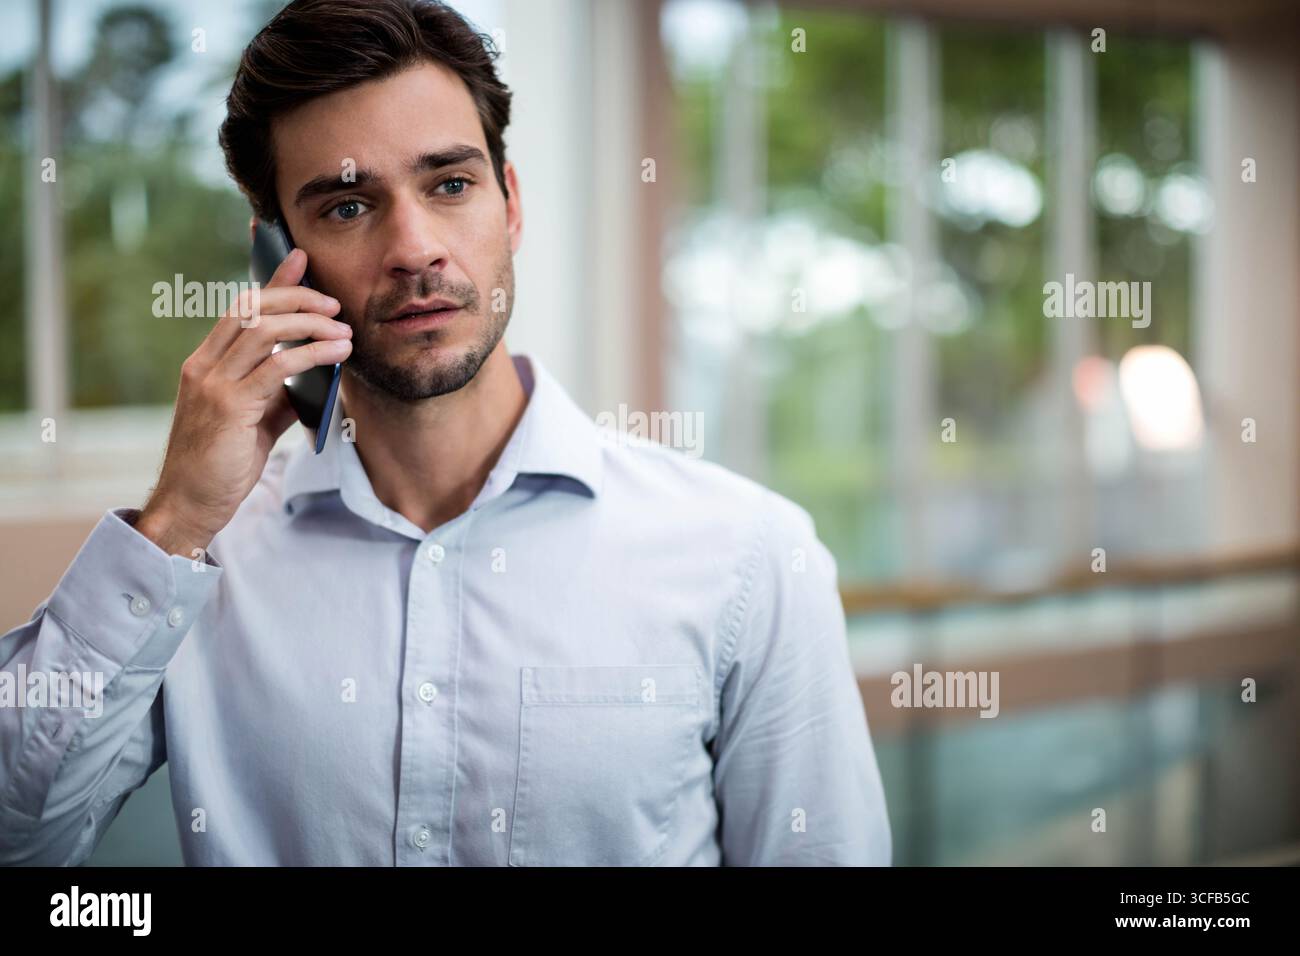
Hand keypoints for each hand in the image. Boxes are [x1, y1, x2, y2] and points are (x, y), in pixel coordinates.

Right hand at [137, 249, 350, 555]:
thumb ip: (277, 394)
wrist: (191, 504)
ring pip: (265, 330)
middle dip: (297, 296)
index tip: (300, 258)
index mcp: (206, 363)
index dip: (272, 281)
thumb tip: (312, 375)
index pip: (241, 307)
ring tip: (344, 329)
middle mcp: (204, 364)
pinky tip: (337, 353)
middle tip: (335, 302)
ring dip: (311, 323)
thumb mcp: (254, 421)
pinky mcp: (228, 405)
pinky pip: (276, 365)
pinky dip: (312, 353)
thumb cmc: (221, 465)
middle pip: (252, 308)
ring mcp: (213, 382)